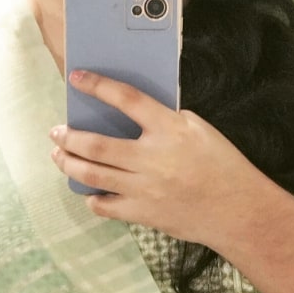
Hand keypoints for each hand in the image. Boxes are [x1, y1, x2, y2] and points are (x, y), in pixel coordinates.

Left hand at [50, 70, 275, 245]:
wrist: (238, 210)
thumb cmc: (222, 164)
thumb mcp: (198, 128)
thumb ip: (164, 120)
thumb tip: (131, 114)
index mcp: (170, 129)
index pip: (127, 99)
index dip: (98, 86)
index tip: (77, 78)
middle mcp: (153, 158)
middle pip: (97, 145)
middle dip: (69, 137)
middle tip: (56, 131)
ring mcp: (145, 189)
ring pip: (93, 175)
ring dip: (68, 163)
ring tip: (59, 155)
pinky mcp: (144, 214)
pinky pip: (105, 206)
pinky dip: (91, 196)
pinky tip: (87, 189)